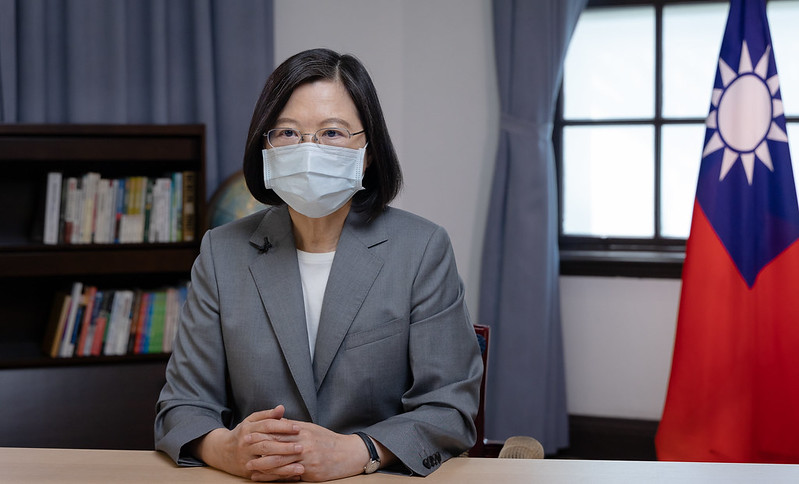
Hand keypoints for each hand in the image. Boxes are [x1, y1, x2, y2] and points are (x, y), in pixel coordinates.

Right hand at [193, 405, 303, 480]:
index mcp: (248, 429)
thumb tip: (281, 408)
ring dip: (284, 465)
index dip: (283, 427)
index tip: (298, 428)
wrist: (222, 451)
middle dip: (285, 447)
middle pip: (267, 445)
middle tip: (301, 447)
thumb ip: (268, 415)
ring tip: (300, 467)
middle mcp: (246, 444)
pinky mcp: (248, 471)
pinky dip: (280, 476)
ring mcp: (246, 459)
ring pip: (266, 462)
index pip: (267, 426)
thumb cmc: (243, 434)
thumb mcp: (252, 421)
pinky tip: (293, 476)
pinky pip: (265, 475)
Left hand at [249, 421, 365, 481]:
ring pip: (280, 462)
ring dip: (262, 465)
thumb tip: (276, 423)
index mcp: (303, 431)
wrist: (349, 454)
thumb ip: (294, 427)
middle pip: (276, 446)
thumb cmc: (328, 441)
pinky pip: (288, 475)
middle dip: (258, 448)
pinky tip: (263, 477)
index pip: (278, 431)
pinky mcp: (310, 471)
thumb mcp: (312, 429)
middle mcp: (304, 443)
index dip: (262, 433)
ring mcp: (307, 458)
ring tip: (249, 466)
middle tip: (243, 449)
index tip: (248, 434)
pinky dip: (274, 477)